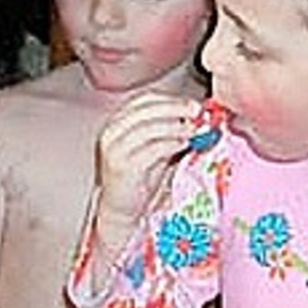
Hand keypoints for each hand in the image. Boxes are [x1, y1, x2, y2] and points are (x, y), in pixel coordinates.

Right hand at [96, 92, 200, 224]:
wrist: (120, 207)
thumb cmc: (139, 177)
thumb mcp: (154, 148)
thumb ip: (169, 131)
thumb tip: (194, 117)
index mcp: (117, 122)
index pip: (144, 100)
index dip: (170, 100)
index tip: (192, 104)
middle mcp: (112, 131)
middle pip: (146, 109)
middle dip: (175, 108)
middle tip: (196, 112)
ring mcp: (114, 148)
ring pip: (149, 127)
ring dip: (176, 126)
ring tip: (193, 130)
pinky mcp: (122, 165)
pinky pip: (151, 149)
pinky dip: (171, 143)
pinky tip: (183, 145)